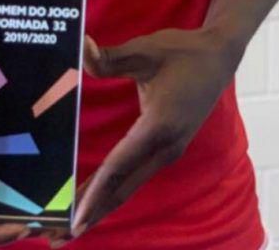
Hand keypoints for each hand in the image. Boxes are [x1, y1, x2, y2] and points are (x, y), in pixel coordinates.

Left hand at [57, 29, 239, 242]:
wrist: (219, 57)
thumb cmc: (182, 52)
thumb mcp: (145, 50)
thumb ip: (111, 58)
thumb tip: (83, 49)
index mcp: (160, 127)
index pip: (120, 166)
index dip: (95, 191)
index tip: (74, 215)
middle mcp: (165, 147)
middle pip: (122, 188)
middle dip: (92, 213)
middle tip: (59, 237)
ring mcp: (168, 151)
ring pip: (128, 186)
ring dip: (100, 206)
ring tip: (71, 228)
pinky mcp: (167, 149)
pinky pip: (135, 176)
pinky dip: (113, 190)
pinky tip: (95, 198)